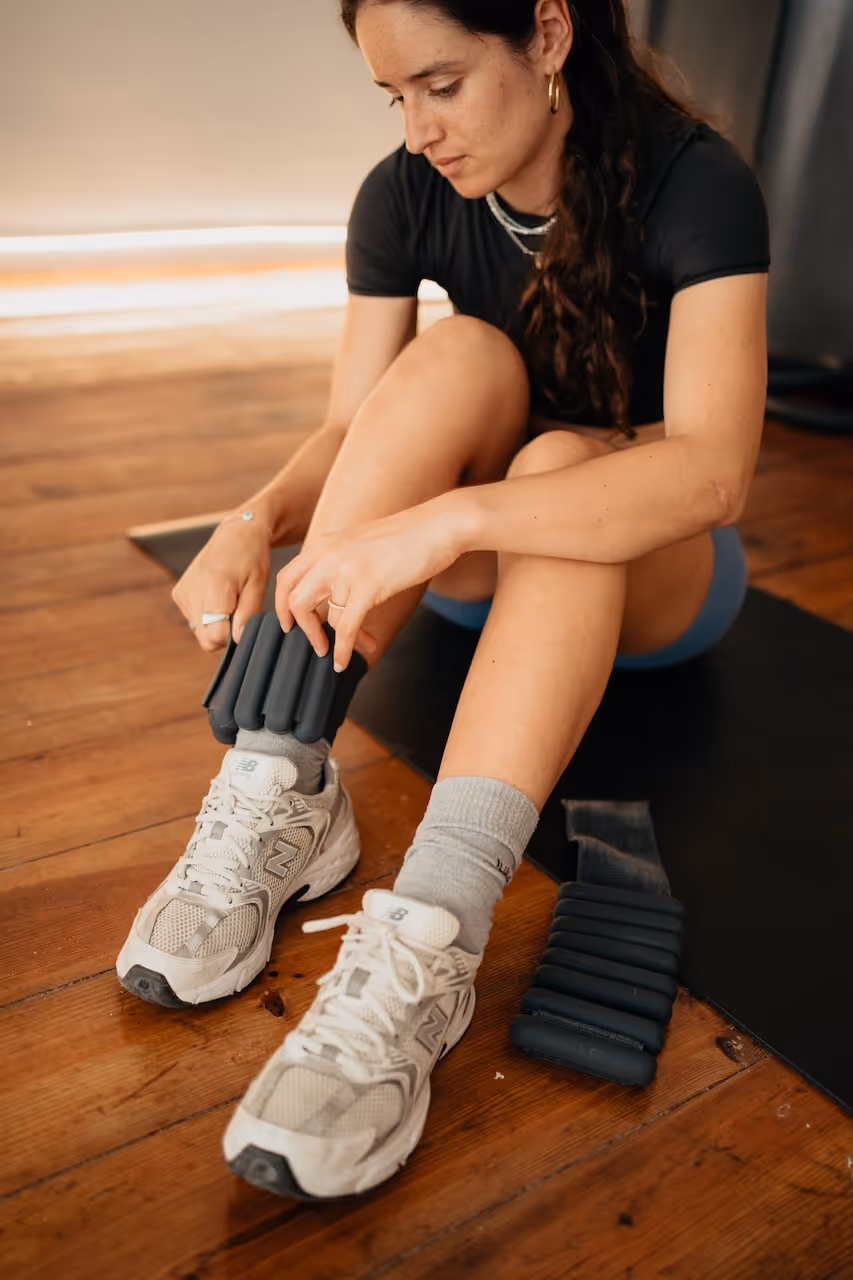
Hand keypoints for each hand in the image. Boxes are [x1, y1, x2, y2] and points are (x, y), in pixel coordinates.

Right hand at [171, 510, 272, 650]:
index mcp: (214, 585)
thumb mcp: (258, 585)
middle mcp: (192, 589)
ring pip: (200, 630)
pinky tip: (218, 596)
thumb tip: (237, 640)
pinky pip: (194, 620)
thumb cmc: (251, 558)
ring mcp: (182, 591)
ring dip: (216, 623)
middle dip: (224, 631)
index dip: (233, 635)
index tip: (243, 620)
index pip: (215, 635)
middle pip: (205, 637)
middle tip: (238, 609)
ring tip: (229, 599)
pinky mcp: (178, 593)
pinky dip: (208, 615)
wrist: (235, 535)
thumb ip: (247, 615)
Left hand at [275, 495, 469, 669]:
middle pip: (295, 600)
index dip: (282, 605)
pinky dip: (344, 650)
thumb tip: (335, 596)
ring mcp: (347, 570)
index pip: (287, 577)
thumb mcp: (363, 544)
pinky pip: (347, 628)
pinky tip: (346, 661)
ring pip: (327, 619)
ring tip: (355, 649)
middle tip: (316, 645)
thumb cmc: (410, 537)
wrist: (440, 525)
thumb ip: (343, 563)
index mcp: (326, 543)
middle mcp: (329, 554)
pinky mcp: (369, 585)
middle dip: (304, 628)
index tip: (289, 624)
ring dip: (337, 642)